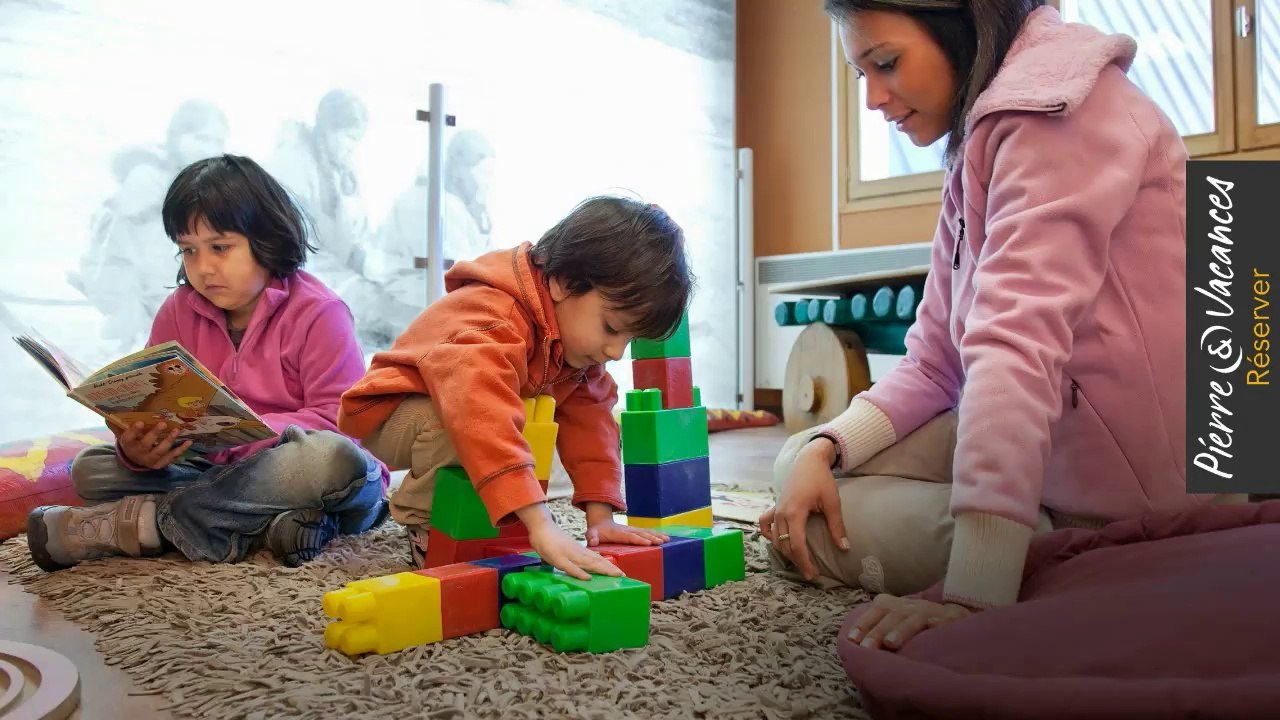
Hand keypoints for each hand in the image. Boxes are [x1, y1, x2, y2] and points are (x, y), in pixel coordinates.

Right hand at [118, 421, 192, 469]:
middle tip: (163, 423)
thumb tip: (149, 406)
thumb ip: (138, 425)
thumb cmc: (135, 440)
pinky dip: (180, 450)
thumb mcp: (132, 433)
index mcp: (128, 444)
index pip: (128, 437)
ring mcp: (149, 460)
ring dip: (169, 440)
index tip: (140, 422)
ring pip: (160, 451)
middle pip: (145, 444)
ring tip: (177, 430)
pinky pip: (171, 457)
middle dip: (154, 434)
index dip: (134, 430)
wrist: (135, 460)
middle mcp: (138, 453)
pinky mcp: (160, 464)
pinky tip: (188, 442)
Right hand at [517, 502, 621, 580]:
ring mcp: (569, 555)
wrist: (541, 526)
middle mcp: (577, 552)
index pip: (597, 559)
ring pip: (588, 564)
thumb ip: (572, 559)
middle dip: (610, 569)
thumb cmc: (552, 539)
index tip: (620, 572)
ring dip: (602, 570)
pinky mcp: (558, 558)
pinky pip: (570, 567)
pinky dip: (579, 573)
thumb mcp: (565, 550)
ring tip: (614, 575)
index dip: (609, 566)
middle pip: (597, 561)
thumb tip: (578, 569)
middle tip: (623, 575)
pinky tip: (588, 578)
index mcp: (579, 551)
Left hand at [583, 502, 666, 546]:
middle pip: (641, 534)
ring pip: (646, 532)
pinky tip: (665, 537)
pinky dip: (656, 534)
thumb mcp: (591, 533)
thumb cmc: (597, 531)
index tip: (648, 543)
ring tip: (667, 539)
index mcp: (618, 533)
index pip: (630, 537)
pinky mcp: (636, 531)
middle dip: (652, 538)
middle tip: (662, 542)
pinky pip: (647, 532)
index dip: (639, 540)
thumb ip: (592, 537)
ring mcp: (632, 529)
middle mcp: (627, 530)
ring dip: (657, 535)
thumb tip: (593, 542)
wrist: (601, 522)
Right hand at [758, 437, 848, 580]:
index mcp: (794, 513)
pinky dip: (770, 536)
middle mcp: (781, 513)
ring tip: (800, 559)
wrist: (809, 460)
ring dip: (786, 551)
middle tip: (810, 571)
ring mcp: (775, 510)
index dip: (804, 563)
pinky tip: (779, 541)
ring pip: (775, 539)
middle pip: (785, 546)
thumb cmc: (821, 479)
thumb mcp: (832, 502)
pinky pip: (766, 525)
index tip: (814, 574)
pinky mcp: (774, 506)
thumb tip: (844, 548)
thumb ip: (836, 526)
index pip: (796, 546)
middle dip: (797, 561)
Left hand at [848, 593, 971, 650]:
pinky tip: (928, 634)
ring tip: (890, 644)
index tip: (851, 640)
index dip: (863, 623)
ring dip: (900, 630)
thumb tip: (858, 653)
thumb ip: (882, 633)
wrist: (958, 616)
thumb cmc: (921, 626)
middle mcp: (912, 605)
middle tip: (866, 648)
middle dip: (877, 631)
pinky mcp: (951, 619)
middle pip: (891, 614)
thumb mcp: (899, 625)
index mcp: (896, 605)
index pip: (876, 610)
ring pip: (913, 618)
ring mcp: (931, 611)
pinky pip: (941, 622)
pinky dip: (934, 626)